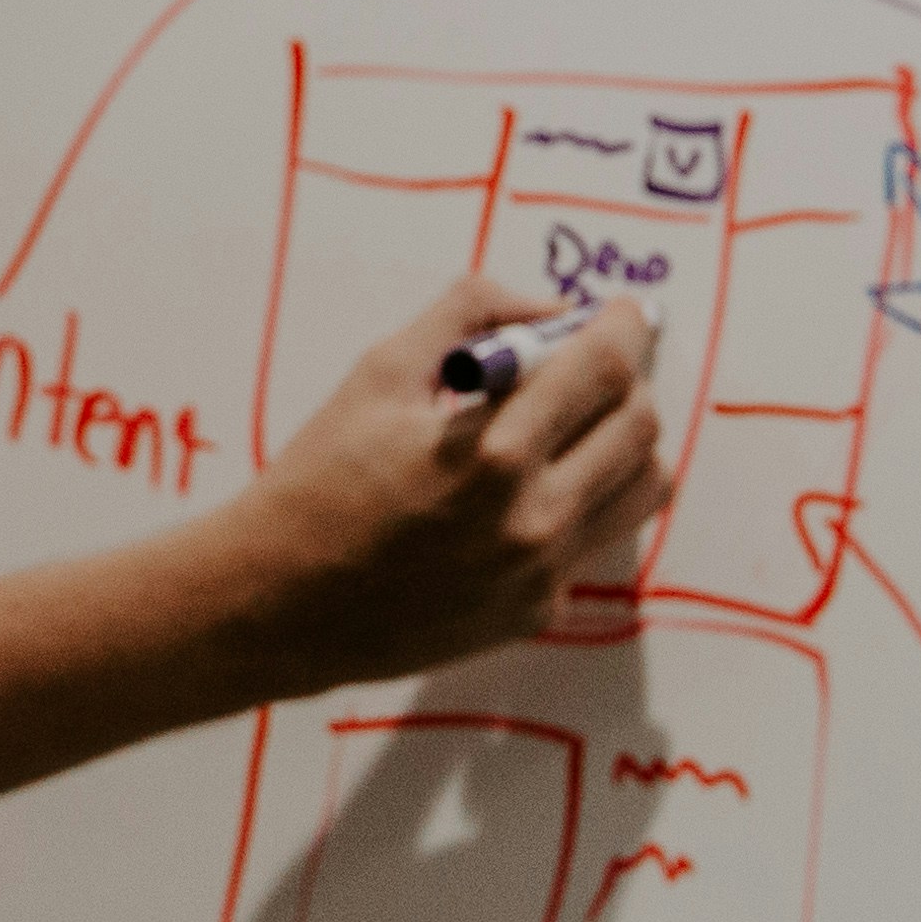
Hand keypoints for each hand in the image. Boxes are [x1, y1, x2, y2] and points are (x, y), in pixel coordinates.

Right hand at [224, 280, 667, 693]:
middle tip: (598, 361)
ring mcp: (539, 575)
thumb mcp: (381, 370)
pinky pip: (593, 538)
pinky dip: (580, 499)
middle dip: (630, 379)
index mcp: (492, 453)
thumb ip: (470, 315)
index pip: (604, 371)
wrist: (278, 602)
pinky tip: (529, 488)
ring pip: (642, 488)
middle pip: (640, 428)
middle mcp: (531, 521)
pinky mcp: (534, 611)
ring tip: (578, 422)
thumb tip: (551, 310)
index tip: (623, 312)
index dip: (626, 328)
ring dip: (625, 440)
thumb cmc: (320, 478)